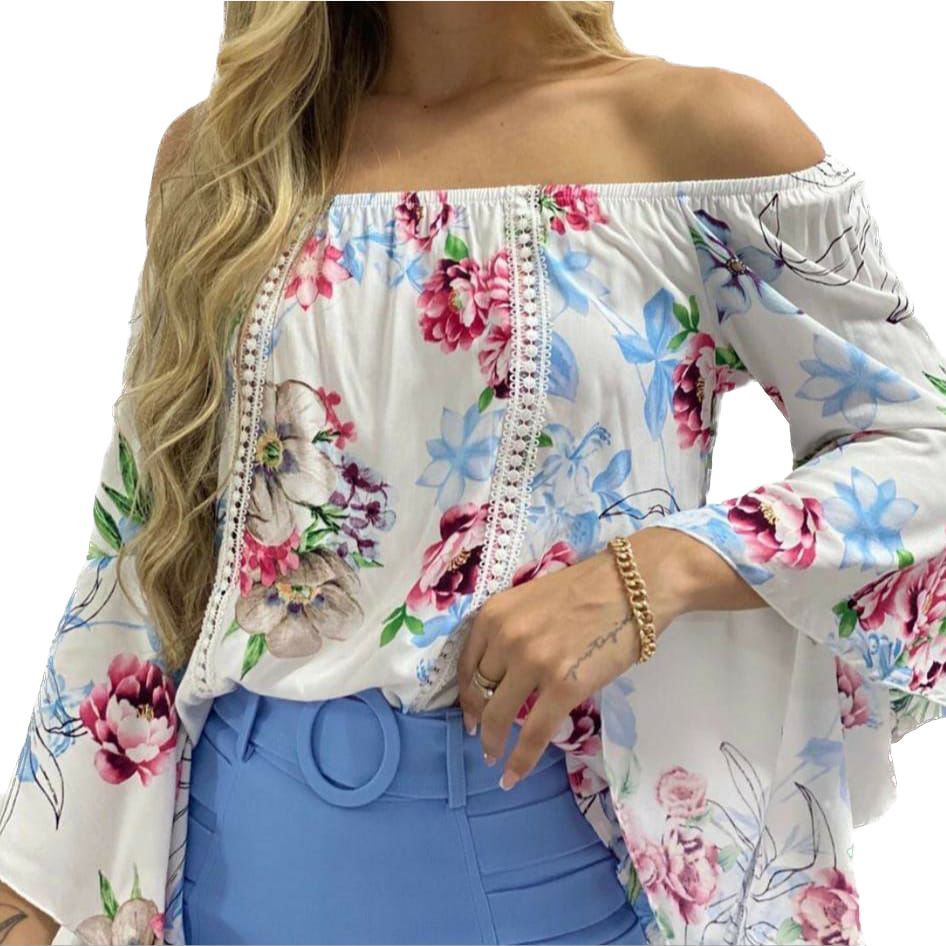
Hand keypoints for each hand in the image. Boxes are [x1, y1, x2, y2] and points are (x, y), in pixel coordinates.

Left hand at [457, 527, 695, 790]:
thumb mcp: (532, 599)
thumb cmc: (589, 586)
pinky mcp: (565, 686)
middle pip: (480, 692)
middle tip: (481, 738)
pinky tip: (513, 776)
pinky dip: (521, 760)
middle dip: (478, 720)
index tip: (469, 711)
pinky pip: (534, 734)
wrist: (636, 583)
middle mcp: (506, 638)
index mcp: (494, 614)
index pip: (466, 665)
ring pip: (500, 717)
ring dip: (493, 743)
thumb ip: (511, 629)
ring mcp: (534, 663)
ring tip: (495, 758)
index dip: (465, 694)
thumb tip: (501, 670)